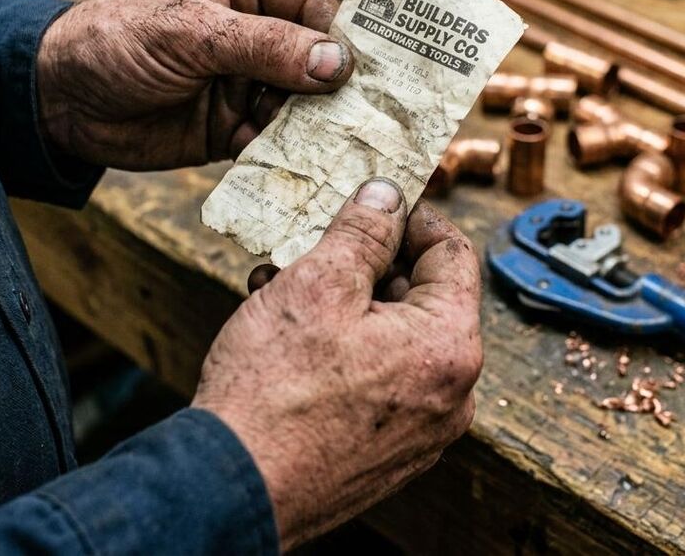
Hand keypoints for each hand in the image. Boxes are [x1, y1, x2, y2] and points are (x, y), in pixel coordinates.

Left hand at [35, 0, 352, 169]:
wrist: (59, 101)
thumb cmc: (115, 39)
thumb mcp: (192, 31)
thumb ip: (264, 45)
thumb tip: (335, 62)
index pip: (312, 5)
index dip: (340, 34)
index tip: (367, 67)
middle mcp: (252, 35)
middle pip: (315, 60)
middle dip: (337, 88)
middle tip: (368, 115)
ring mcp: (243, 84)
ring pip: (300, 105)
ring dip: (315, 126)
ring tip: (338, 147)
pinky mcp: (231, 129)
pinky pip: (273, 142)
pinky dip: (286, 155)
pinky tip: (302, 168)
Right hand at [192, 180, 482, 549]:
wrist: (231, 488)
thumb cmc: (273, 392)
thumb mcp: (318, 284)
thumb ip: (363, 231)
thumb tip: (386, 196)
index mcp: (449, 347)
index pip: (453, 253)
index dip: (411, 218)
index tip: (373, 203)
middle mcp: (450, 394)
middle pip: (422, 298)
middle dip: (365, 264)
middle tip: (313, 247)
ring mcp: (420, 430)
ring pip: (392, 338)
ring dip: (343, 304)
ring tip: (282, 288)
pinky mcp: (386, 452)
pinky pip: (377, 380)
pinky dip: (341, 349)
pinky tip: (287, 336)